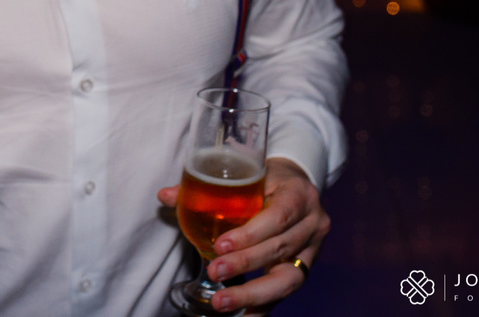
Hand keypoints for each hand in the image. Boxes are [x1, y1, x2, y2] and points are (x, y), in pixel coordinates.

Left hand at [158, 158, 330, 314]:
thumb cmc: (264, 179)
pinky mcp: (308, 267)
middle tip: (215, 272)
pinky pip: (286, 292)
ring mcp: (314, 248)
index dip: (250, 234)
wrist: (295, 185)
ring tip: (222, 302)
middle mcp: (313, 221)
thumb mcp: (244, 175)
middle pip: (282, 248)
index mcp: (299, 192)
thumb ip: (205, 186)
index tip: (220, 245)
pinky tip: (242, 315)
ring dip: (253, 293)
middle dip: (246, 264)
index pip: (278, 216)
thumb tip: (164, 196)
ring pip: (290, 278)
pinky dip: (263, 306)